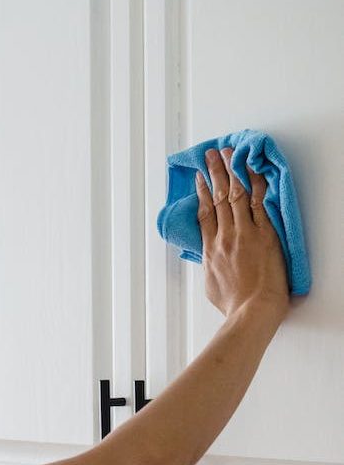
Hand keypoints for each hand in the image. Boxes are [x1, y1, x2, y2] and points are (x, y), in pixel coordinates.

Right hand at [196, 146, 291, 324]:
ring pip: (236, 195)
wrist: (252, 311)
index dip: (202, 193)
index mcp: (211, 250)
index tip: (200, 179)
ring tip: (228, 153)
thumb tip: (209, 261)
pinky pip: (259, 203)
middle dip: (214, 173)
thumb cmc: (234, 305)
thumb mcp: (211, 285)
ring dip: (232, 171)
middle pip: (218, 198)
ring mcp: (244, 234)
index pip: (204, 214)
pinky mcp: (264, 234)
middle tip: (211, 155)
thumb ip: (210, 267)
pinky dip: (255, 183)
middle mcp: (225, 237)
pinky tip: (252, 169)